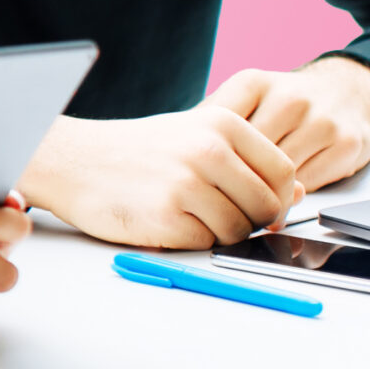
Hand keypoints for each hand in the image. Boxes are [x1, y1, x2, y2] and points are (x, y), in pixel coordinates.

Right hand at [20, 108, 299, 247]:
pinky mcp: (167, 216)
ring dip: (218, 232)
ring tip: (186, 213)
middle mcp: (208, 150)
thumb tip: (297, 192)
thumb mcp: (194, 135)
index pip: (283, 172)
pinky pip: (205, 244)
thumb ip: (246, 160)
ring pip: (237, 230)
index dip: (277, 196)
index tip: (258, 204)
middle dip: (250, 220)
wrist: (72, 159)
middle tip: (217, 212)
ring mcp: (187, 183)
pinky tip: (165, 219)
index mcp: (222, 124)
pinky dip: (190, 240)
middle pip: (266, 206)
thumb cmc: (136, 150)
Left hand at [206, 58, 369, 191]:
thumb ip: (212, 118)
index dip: (208, 158)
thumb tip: (173, 147)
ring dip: (266, 191)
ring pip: (281, 174)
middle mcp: (289, 98)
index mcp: (253, 83)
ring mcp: (322, 121)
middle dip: (236, 180)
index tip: (197, 175)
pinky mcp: (347, 144)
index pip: (219, 131)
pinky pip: (311, 182)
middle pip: (249, 156)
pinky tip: (282, 191)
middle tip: (223, 198)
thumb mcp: (245, 96)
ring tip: (251, 199)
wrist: (346, 91)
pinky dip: (295, 192)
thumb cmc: (283, 102)